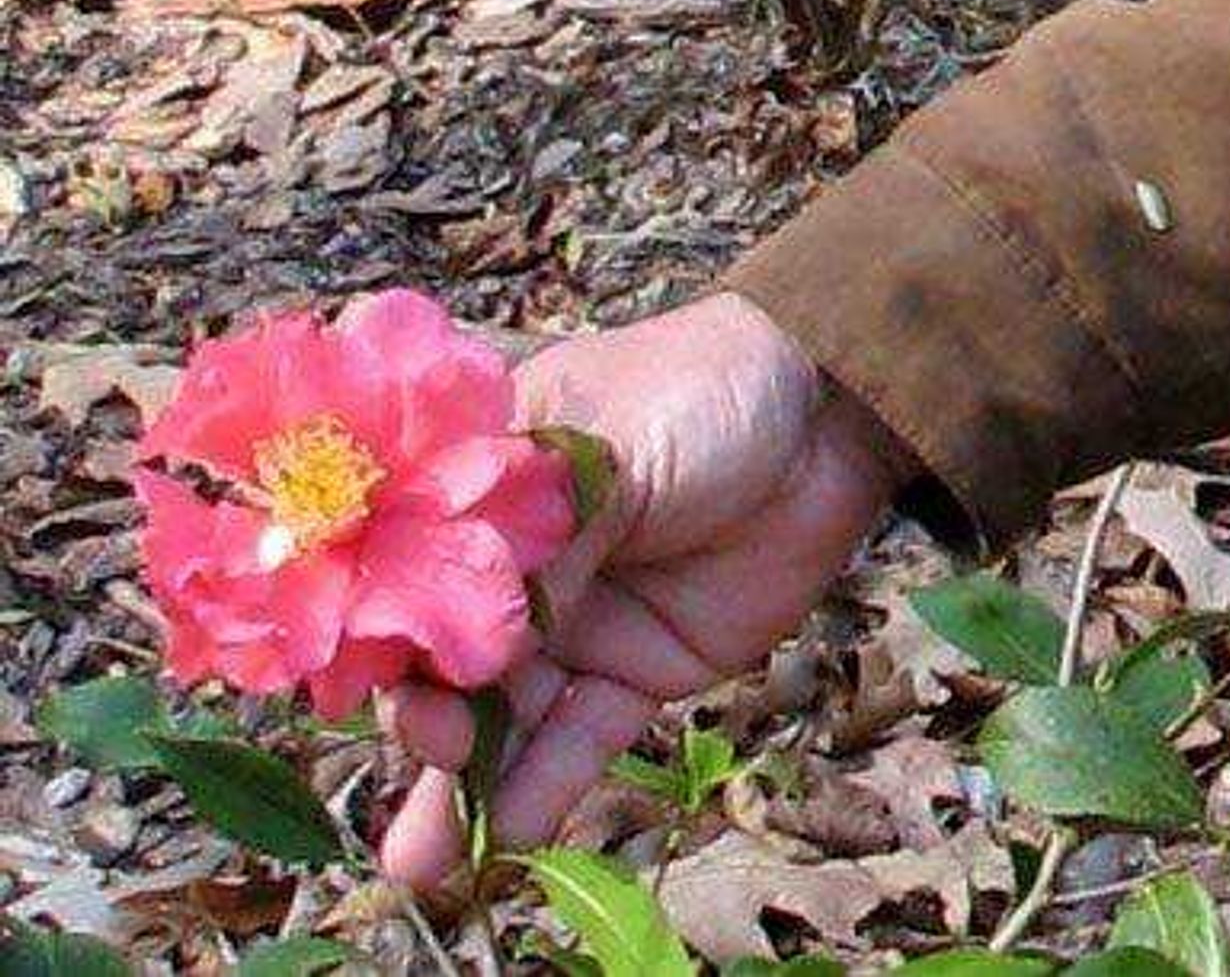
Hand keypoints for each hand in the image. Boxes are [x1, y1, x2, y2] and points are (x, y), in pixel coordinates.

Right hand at [371, 290, 914, 889]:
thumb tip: (470, 629)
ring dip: (461, 784)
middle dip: (423, 714)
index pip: (405, 572)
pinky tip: (510, 830)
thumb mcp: (610, 442)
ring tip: (422, 861)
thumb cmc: (706, 390)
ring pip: (503, 716)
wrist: (832, 413)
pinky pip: (580, 737)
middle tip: (433, 742)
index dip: (384, 627)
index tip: (373, 672)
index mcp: (480, 492)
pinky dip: (545, 783)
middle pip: (446, 659)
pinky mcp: (638, 670)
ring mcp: (575, 625)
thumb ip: (542, 537)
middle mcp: (514, 570)